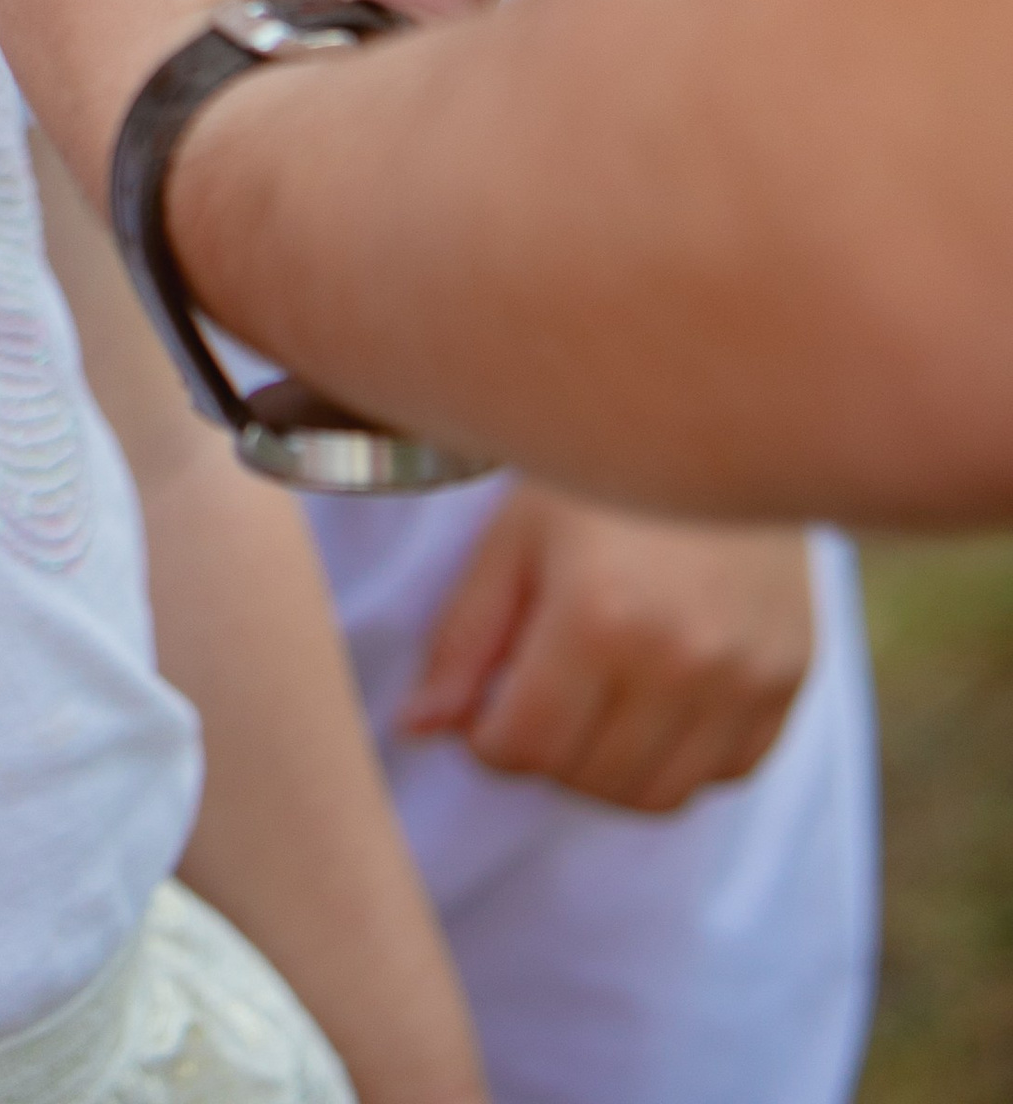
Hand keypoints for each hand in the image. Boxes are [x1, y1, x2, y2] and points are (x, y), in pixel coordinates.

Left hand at [398, 484, 815, 811]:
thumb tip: (418, 729)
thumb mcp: (515, 534)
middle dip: (542, 753)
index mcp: (598, 617)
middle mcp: (681, 660)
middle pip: (587, 779)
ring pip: (656, 795)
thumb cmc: (602, 472)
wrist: (727, 414)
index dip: (485, 737)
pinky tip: (655, 699)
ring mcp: (746, 677)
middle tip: (533, 695)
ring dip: (606, 771)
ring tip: (588, 704)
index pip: (523, 746)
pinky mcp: (793, 680)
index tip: (485, 701)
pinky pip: (726, 774)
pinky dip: (679, 759)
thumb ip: (465, 638)